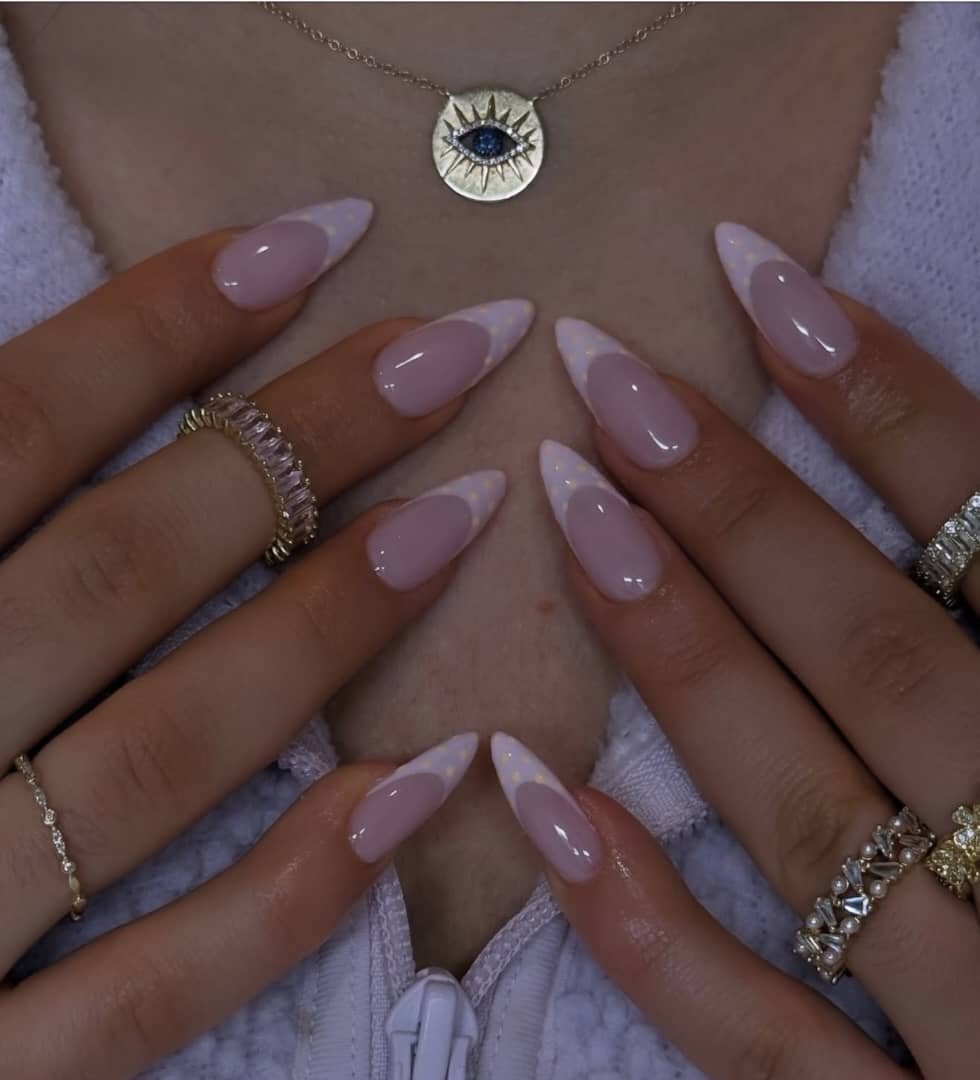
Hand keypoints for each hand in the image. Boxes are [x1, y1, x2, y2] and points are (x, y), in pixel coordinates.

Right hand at [0, 201, 528, 1077]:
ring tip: (462, 512)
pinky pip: (158, 986)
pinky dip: (296, 888)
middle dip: (303, 440)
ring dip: (329, 625)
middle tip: (459, 348)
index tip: (316, 237)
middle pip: (126, 562)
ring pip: (167, 748)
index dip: (165, 320)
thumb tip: (64, 391)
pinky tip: (425, 781)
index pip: (15, 428)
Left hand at [493, 224, 979, 1076]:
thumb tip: (945, 489)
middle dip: (738, 500)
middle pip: (875, 649)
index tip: (756, 277)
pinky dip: (646, 921)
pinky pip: (757, 1035)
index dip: (882, 394)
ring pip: (803, 806)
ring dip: (680, 651)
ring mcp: (973, 1013)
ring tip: (569, 504)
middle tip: (603, 370)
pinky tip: (533, 794)